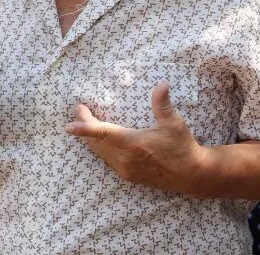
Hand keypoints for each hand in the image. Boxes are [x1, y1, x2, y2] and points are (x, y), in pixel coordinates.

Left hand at [65, 82, 209, 195]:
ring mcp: (125, 169)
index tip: (68, 126)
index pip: (103, 133)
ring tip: (84, 121)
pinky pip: (106, 160)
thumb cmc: (182, 147)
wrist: (192, 175)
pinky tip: (98, 140)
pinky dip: (99, 148)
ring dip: (90, 138)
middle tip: (79, 109)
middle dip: (84, 125)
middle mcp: (125, 158)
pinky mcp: (128, 175)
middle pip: (96, 141)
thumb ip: (163, 105)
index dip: (84, 129)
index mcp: (133, 144)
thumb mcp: (174, 124)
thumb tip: (162, 85)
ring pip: (99, 152)